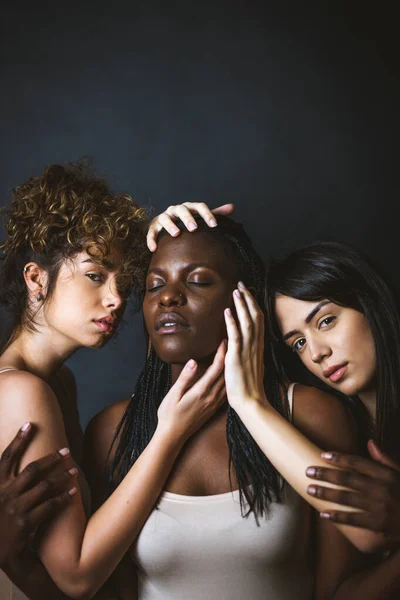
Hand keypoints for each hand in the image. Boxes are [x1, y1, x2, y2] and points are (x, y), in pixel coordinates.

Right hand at [0, 422, 77, 565]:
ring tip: (75, 471)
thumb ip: (5, 479)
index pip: (7, 457)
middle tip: (66, 451)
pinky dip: (63, 498)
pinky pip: (50, 506)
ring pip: (45, 487)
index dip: (18, 440)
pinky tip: (74, 492)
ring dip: (62, 477)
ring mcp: (16, 509)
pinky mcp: (26, 523)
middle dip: (51, 458)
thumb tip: (13, 459)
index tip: (29, 424)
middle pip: (32, 469)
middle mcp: (5, 494)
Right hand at [146, 202, 234, 250]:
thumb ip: (215, 213)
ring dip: (170, 225)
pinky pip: (151, 232)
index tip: (215, 225)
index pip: (199, 207)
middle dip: (188, 218)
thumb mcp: (200, 216)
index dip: (207, 215)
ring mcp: (164, 217)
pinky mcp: (154, 227)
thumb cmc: (187, 221)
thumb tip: (232, 207)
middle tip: (194, 228)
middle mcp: (176, 210)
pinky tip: (154, 248)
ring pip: (165, 218)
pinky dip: (151, 239)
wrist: (165, 223)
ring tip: (176, 234)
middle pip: (182, 210)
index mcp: (189, 207)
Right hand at [157, 340, 226, 441]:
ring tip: (233, 357)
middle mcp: (211, 397)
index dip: (222, 353)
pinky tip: (230, 377)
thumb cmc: (169, 415)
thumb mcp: (173, 395)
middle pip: (226, 374)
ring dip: (231, 369)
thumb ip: (185, 378)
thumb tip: (194, 361)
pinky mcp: (214, 409)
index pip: (216, 368)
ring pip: (228, 383)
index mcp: (201, 391)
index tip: (224, 341)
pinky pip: (226, 392)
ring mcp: (214, 404)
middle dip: (230, 358)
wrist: (173, 437)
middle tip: (232, 344)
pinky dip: (230, 381)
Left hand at [223, 281, 265, 412]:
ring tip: (235, 291)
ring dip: (241, 305)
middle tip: (241, 284)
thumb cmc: (249, 387)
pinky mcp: (237, 357)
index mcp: (258, 347)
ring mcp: (247, 351)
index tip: (247, 292)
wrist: (250, 402)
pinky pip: (235, 336)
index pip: (258, 320)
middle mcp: (255, 346)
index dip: (253, 304)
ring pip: (247, 322)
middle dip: (248, 299)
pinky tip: (227, 311)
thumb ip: (247, 352)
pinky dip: (232, 322)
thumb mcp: (250, 365)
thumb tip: (240, 343)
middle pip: (255, 316)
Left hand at [306, 440, 399, 546]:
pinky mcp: (378, 524)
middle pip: (348, 479)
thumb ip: (384, 459)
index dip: (339, 458)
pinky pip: (354, 519)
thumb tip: (370, 442)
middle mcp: (381, 489)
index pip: (358, 463)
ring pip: (347, 498)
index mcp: (386, 474)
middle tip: (308, 471)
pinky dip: (338, 517)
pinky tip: (324, 514)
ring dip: (326, 493)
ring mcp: (379, 507)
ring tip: (310, 489)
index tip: (323, 455)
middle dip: (326, 474)